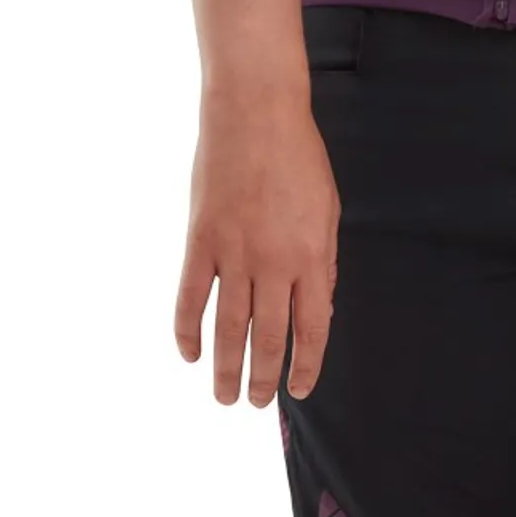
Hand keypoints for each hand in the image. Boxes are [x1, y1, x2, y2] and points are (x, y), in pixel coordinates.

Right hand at [174, 82, 339, 407]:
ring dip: (226, 368)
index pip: (311, 328)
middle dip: (263, 378)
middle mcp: (272, 263)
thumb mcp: (328, 210)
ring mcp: (233, 253)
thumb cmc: (299, 158)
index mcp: (311, 256)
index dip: (306, 365)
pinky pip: (190, 297)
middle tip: (257, 403)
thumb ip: (323, 262)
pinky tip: (189, 354)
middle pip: (268, 337)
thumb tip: (319, 306)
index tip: (300, 389)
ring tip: (225, 397)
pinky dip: (187, 330)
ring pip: (228, 327)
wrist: (256, 113)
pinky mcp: (200, 240)